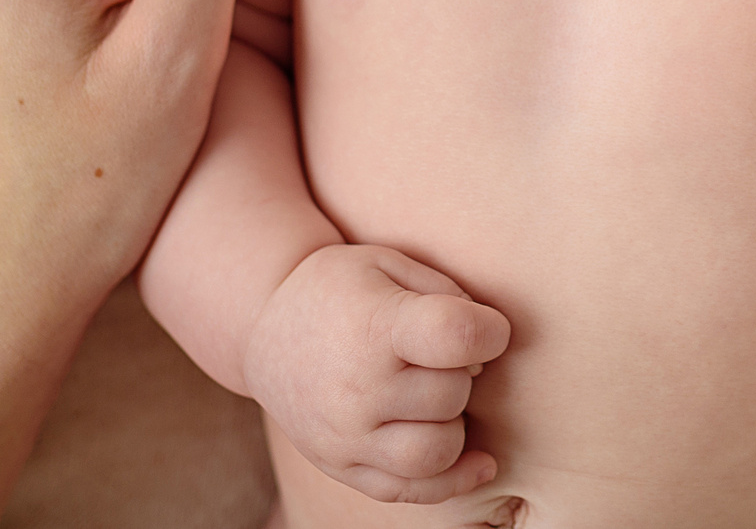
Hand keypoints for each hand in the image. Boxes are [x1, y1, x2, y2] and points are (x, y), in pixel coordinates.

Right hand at [246, 243, 512, 503]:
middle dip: (465, 372)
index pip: (456, 336)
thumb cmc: (341, 288)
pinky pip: (411, 491)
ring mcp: (345, 436)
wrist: (264, 326)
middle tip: (443, 354)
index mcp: (373, 326)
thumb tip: (488, 345)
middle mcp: (357, 389)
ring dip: (454, 423)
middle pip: (451, 394)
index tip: (488, 327)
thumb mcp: (388, 263)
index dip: (491, 331)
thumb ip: (446, 294)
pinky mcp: (341, 466)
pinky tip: (479, 462)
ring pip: (437, 451)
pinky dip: (454, 481)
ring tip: (436, 396)